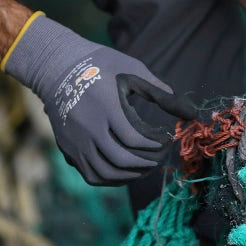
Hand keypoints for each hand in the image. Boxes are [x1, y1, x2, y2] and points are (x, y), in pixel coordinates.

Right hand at [3, 14, 194, 184]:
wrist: (56, 67)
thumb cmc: (100, 65)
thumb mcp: (131, 69)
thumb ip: (159, 91)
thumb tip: (188, 111)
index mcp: (106, 107)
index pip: (133, 139)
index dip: (154, 146)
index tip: (165, 142)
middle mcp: (88, 128)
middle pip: (120, 160)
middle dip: (145, 164)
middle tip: (159, 160)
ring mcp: (76, 140)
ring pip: (104, 172)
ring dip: (129, 176)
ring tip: (144, 170)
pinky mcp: (68, 147)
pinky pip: (90, 174)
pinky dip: (110, 180)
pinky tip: (124, 174)